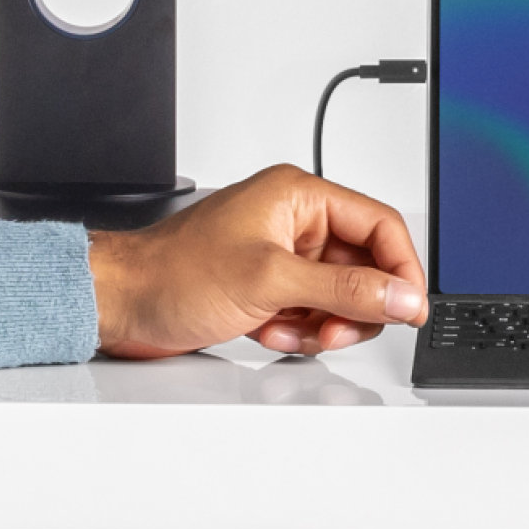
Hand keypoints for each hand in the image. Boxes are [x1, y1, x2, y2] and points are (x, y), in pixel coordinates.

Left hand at [85, 165, 424, 358]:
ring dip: (322, 323)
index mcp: (299, 197)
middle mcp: (294, 223)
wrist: (120, 302)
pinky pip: (311, 313)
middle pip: (364, 266)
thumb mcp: (270, 280)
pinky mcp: (268, 289)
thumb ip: (345, 288)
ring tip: (290, 329)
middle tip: (334, 328)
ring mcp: (281, 258)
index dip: (400, 269)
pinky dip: (297, 330)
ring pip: (339, 296)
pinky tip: (267, 330)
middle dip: (353, 305)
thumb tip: (401, 294)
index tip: (408, 307)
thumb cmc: (172, 273)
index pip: (379, 225)